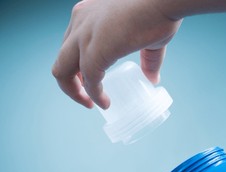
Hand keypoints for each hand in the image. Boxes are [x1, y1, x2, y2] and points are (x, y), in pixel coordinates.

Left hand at [52, 0, 181, 108]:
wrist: (162, 1)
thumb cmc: (157, 12)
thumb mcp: (148, 39)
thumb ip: (147, 60)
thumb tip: (152, 79)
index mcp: (88, 15)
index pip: (71, 46)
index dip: (78, 68)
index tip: (91, 82)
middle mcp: (79, 23)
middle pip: (61, 60)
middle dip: (71, 83)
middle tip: (85, 97)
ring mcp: (84, 37)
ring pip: (62, 72)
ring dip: (74, 93)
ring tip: (90, 104)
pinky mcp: (94, 51)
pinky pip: (89, 81)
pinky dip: (95, 95)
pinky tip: (105, 103)